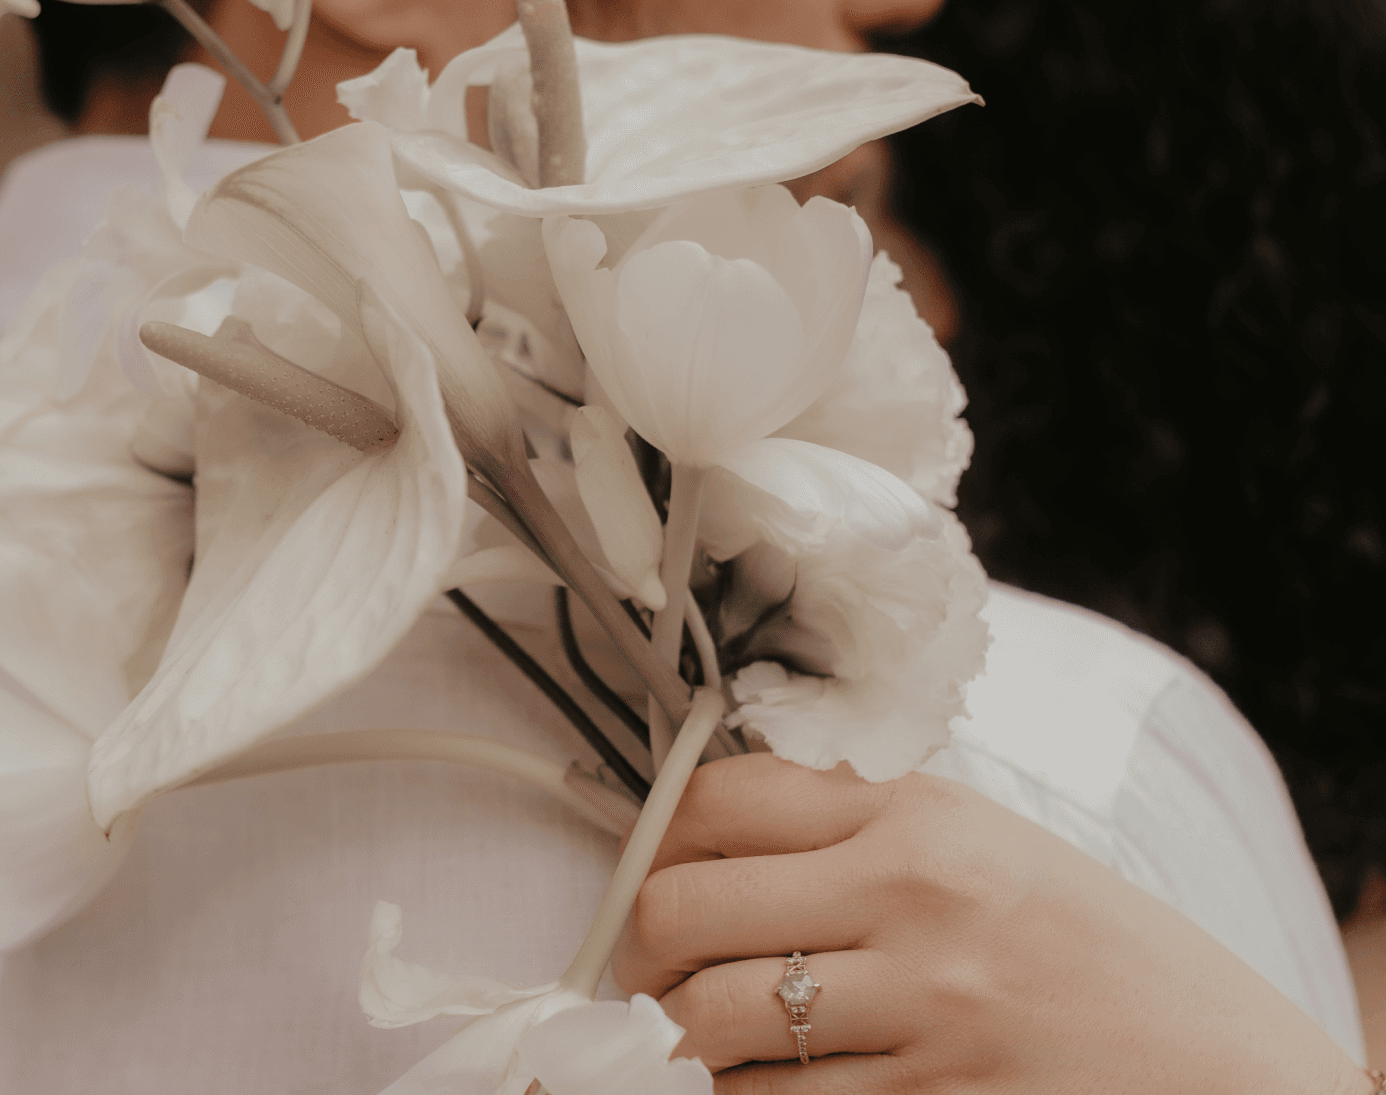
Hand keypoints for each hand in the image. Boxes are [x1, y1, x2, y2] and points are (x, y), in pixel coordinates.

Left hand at [614, 753, 1371, 1093]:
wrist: (1218, 1067)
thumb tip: (706, 829)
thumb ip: (850, 822)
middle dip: (645, 948)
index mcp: (916, 815)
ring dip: (683, 1038)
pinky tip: (763, 1087)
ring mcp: (921, 1014)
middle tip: (656, 968)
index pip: (718, 798)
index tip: (654, 867)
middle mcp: (910, 901)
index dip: (656, 836)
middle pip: (684, 911)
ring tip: (702, 1035)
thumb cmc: (1087, 945)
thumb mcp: (977, 840)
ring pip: (711, 1026)